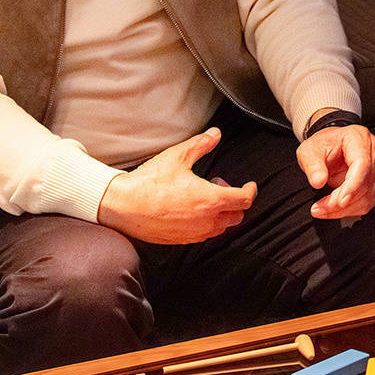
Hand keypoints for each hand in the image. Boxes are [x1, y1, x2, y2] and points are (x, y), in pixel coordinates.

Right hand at [96, 128, 254, 244]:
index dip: (251, 191)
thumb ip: (201, 144)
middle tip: (219, 185)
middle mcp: (206, 221)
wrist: (123, 206)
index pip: (244, 200)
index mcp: (210, 200)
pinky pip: (204, 235)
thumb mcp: (177, 156)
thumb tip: (216, 134)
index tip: (250, 184)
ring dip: (221, 213)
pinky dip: (206, 223)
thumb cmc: (150, 182)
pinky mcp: (180, 240)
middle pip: (236, 216)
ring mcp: (193, 233)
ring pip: (221, 228)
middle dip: (235, 201)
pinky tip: (191, 209)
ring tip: (203, 195)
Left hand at [298, 120, 374, 220]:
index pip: (362, 164)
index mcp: (359, 138)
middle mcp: (374, 152)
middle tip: (319, 208)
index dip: (352, 185)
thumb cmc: (323, 145)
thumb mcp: (309, 150)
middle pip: (364, 183)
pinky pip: (368, 202)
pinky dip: (350, 210)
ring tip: (322, 209)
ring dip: (344, 209)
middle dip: (341, 201)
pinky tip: (334, 209)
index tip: (339, 201)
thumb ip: (312, 165)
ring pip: (367, 197)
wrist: (331, 147)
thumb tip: (318, 182)